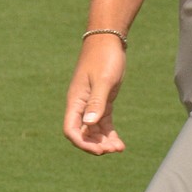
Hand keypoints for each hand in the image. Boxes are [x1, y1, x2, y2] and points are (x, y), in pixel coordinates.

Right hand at [63, 34, 126, 154]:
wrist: (108, 40)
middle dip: (95, 145)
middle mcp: (80, 105)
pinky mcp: (102, 101)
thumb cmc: (104, 58)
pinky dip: (110, 133)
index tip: (99, 150)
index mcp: (76, 101)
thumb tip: (89, 124)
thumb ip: (96, 102)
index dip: (82, 143)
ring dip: (104, 141)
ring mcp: (90, 104)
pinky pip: (103, 123)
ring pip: (94, 130)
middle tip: (112, 150)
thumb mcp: (103, 80)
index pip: (71, 129)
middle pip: (83, 133)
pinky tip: (120, 143)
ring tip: (118, 149)